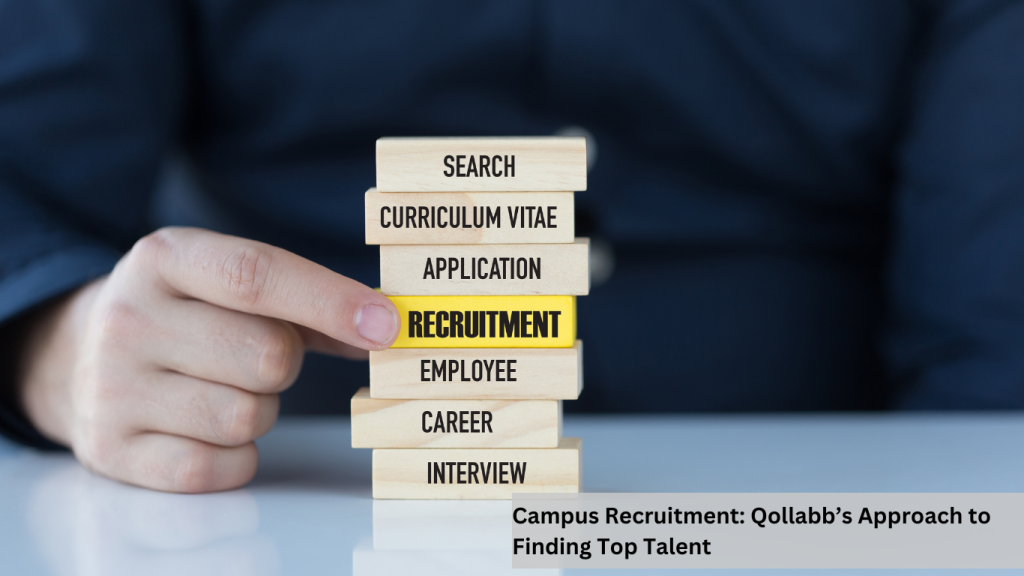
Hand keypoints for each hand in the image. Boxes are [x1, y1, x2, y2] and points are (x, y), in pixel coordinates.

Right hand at [15, 227, 398, 492]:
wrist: (80, 356)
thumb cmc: (187, 315)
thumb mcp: (230, 284)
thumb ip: (310, 304)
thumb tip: (384, 330)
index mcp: (165, 258)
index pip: (256, 275)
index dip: (331, 302)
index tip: (386, 326)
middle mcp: (129, 317)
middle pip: (265, 356)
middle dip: (284, 364)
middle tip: (256, 356)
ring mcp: (112, 387)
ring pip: (246, 417)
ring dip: (259, 410)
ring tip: (225, 389)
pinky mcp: (112, 449)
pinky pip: (218, 467)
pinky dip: (235, 456)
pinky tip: (207, 428)